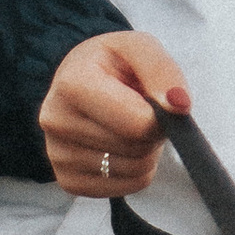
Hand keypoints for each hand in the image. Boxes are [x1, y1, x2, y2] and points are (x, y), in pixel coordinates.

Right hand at [38, 31, 190, 199]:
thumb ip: (162, 70)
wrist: (83, 81)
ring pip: (134, 170)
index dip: (161, 116)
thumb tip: (179, 106)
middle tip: (142, 110)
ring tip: (130, 125)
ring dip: (146, 150)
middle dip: (152, 130)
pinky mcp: (68, 181)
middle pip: (136, 147)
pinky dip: (136, 170)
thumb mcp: (140, 47)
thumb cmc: (115, 63)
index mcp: (71, 82)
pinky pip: (126, 187)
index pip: (137, 124)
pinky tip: (121, 146)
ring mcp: (57, 155)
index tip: (157, 100)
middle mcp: (55, 120)